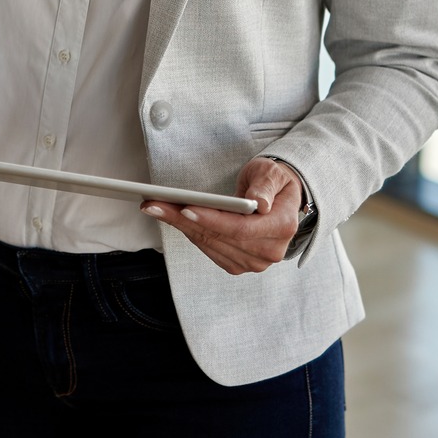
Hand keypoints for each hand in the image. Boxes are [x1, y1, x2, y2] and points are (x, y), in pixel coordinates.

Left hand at [141, 158, 302, 274]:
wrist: (277, 198)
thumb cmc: (272, 181)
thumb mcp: (271, 173)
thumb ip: (265, 186)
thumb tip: (259, 203)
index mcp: (282, 226)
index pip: (241, 228)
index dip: (212, 220)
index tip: (185, 208)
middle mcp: (270, 250)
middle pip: (220, 237)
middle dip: (184, 219)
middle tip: (154, 204)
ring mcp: (254, 261)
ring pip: (209, 244)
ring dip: (180, 226)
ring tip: (154, 207)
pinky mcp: (238, 264)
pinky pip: (208, 249)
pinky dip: (188, 232)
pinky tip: (171, 218)